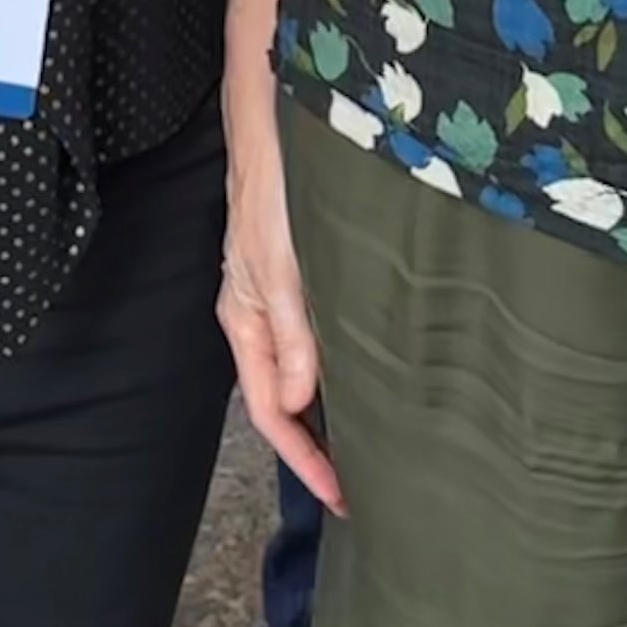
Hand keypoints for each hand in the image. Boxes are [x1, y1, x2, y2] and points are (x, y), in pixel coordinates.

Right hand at [215, 81, 339, 511]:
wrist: (276, 130)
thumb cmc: (271, 194)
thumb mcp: (282, 267)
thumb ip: (293, 332)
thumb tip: (302, 402)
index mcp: (246, 324)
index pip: (271, 413)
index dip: (305, 460)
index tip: (343, 496)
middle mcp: (263, 320)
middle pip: (288, 401)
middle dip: (321, 446)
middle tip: (370, 483)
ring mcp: (282, 300)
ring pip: (308, 373)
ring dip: (337, 410)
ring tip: (380, 442)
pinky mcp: (305, 279)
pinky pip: (323, 341)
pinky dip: (345, 369)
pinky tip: (377, 374)